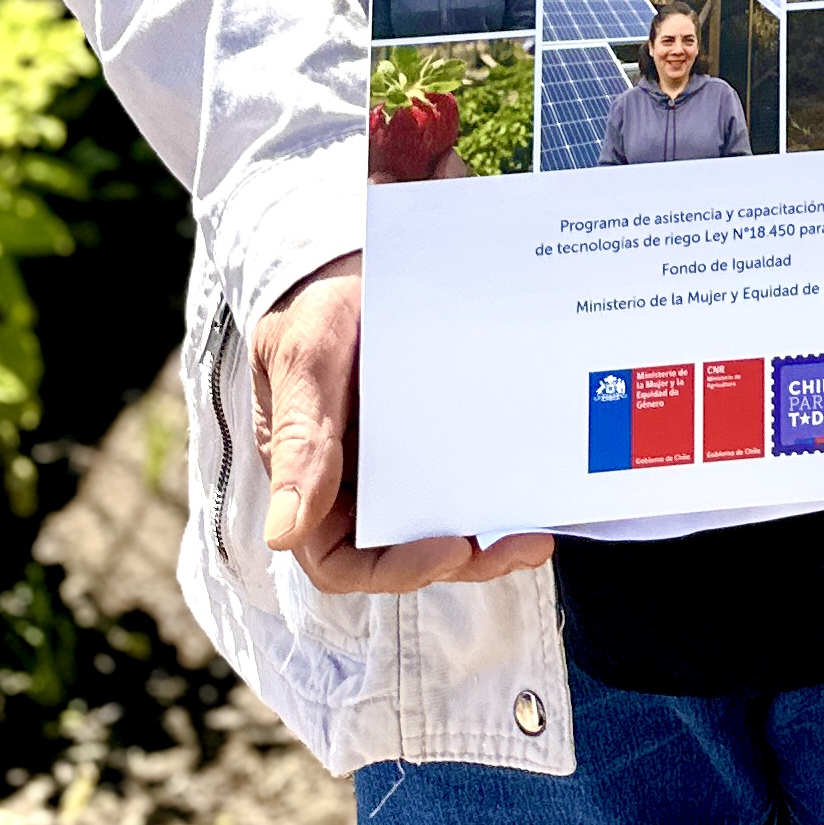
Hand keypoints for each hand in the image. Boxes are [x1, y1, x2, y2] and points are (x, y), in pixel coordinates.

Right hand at [252, 254, 553, 594]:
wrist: (346, 255)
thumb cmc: (312, 305)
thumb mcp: (306, 359)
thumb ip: (298, 438)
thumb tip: (285, 531)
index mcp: (310, 480)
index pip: (343, 559)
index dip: (397, 569)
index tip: (450, 548)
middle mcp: (354, 482)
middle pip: (405, 548)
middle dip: (464, 555)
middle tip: (522, 543)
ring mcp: (397, 459)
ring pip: (442, 517)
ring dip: (490, 534)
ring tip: (538, 531)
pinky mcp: (435, 428)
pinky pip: (465, 469)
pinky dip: (498, 484)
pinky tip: (536, 483)